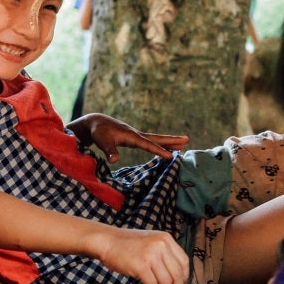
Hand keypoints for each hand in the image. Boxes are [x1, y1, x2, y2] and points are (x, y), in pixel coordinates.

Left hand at [68, 113, 188, 163]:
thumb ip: (109, 150)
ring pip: (156, 139)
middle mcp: (137, 135)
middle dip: (172, 140)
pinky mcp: (134, 138)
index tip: (171, 157)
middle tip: (187, 140)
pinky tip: (166, 148)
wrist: (96, 122)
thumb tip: (114, 160)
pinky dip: (160, 144)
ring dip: (169, 142)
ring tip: (183, 144)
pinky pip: (151, 142)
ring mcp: (136, 136)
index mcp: (131, 136)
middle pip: (157, 138)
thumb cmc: (98, 132)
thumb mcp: (102, 141)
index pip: (148, 145)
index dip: (159, 151)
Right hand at [90, 227, 188, 283]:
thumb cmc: (126, 244)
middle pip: (178, 274)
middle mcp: (161, 245)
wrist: (107, 241)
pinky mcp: (141, 266)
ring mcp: (151, 255)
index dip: (184, 278)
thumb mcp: (151, 241)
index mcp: (166, 239)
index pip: (184, 262)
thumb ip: (164, 254)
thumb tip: (175, 277)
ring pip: (166, 282)